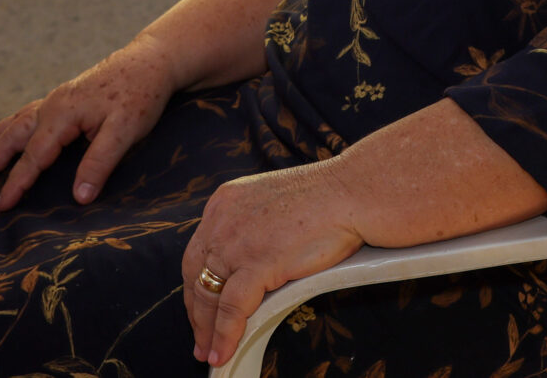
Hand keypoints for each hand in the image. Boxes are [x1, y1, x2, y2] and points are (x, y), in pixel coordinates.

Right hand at [0, 38, 177, 210]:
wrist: (152, 62)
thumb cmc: (141, 95)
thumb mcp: (125, 131)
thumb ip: (100, 162)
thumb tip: (79, 198)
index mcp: (63, 114)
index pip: (35, 156)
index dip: (17, 182)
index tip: (1, 205)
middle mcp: (53, 105)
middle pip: (15, 136)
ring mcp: (57, 99)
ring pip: (17, 122)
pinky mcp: (65, 98)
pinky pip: (28, 114)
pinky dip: (11, 125)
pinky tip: (5, 131)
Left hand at [181, 162, 366, 368]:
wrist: (350, 193)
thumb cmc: (325, 198)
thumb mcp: (272, 204)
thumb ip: (253, 228)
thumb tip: (252, 263)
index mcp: (224, 202)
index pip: (199, 252)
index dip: (197, 284)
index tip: (200, 307)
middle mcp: (222, 220)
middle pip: (196, 276)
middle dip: (197, 312)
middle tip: (201, 338)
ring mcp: (236, 242)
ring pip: (209, 296)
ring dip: (207, 330)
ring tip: (209, 352)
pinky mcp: (257, 263)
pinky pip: (232, 309)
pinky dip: (225, 335)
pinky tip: (223, 352)